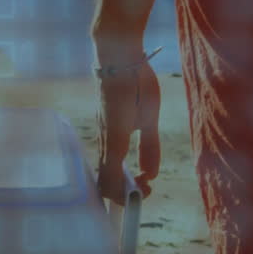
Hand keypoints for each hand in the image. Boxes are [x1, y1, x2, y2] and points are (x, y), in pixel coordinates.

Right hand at [97, 63, 160, 201]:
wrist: (116, 57)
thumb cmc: (135, 84)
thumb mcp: (149, 116)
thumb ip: (149, 146)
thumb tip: (151, 175)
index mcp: (115, 142)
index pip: (111, 183)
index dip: (126, 196)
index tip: (146, 190)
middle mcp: (104, 141)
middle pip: (104, 181)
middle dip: (124, 191)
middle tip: (147, 185)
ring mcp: (101, 134)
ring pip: (104, 169)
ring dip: (121, 179)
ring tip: (142, 176)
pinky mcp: (103, 126)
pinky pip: (106, 155)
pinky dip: (117, 167)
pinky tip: (131, 162)